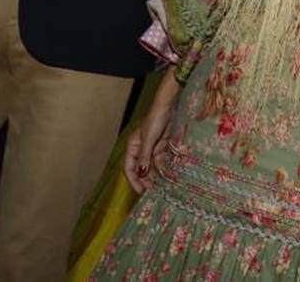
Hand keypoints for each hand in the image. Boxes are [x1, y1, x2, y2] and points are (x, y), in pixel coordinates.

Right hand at [124, 73, 181, 194]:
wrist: (169, 106)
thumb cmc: (155, 119)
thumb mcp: (148, 139)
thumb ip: (145, 157)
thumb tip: (141, 174)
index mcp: (133, 147)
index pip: (129, 168)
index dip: (134, 180)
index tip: (141, 191)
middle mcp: (141, 149)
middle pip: (141, 169)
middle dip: (146, 181)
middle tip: (153, 192)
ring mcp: (152, 148)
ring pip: (152, 167)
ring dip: (156, 176)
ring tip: (162, 188)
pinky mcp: (163, 147)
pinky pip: (162, 161)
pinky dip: (164, 169)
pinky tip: (168, 177)